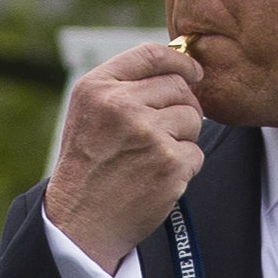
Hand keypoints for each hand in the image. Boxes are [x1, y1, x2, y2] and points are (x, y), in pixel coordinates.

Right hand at [44, 43, 206, 269]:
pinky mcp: (169, 162)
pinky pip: (196, 152)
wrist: (81, 222)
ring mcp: (147, 133)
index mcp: (97, 88)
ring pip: (193, 118)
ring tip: (154, 157)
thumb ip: (124, 86)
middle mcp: (121, 105)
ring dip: (183, 138)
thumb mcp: (89, 114)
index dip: (180, 60)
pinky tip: (157, 177)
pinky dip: (184, 168)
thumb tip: (178, 69)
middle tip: (165, 132)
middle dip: (181, 107)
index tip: (193, 71)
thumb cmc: (88, 167)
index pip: (151, 54)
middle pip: (179, 87)